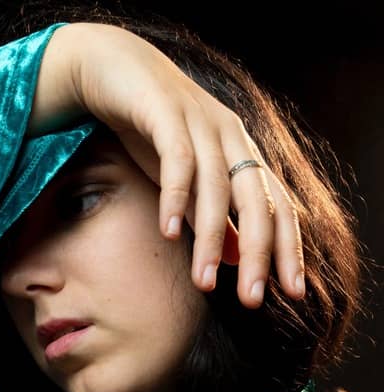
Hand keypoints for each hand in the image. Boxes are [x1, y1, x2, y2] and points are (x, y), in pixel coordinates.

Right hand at [60, 23, 303, 308]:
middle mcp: (231, 139)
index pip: (277, 208)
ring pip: (216, 188)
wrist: (118, 73)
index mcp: (243, 156)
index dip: (288, 250)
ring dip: (210, 239)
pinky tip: (170, 232)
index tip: (292, 293)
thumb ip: (215, 218)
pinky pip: (177, 160)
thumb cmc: (155, 131)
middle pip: (258, 202)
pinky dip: (175, 197)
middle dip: (259, 254)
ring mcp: (201, 124)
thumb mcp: (190, 182)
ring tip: (203, 283)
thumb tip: (235, 259)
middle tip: (252, 300)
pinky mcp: (166, 114)